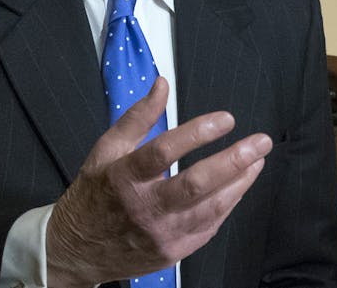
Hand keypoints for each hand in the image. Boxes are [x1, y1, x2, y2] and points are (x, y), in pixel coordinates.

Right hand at [44, 77, 272, 287]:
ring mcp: (161, 233)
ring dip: (240, 182)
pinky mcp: (173, 251)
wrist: (77, 249)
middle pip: (195, 184)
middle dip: (233, 161)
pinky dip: (228, 203)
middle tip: (259, 143)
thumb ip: (138, 117)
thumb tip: (162, 85)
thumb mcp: (106, 150)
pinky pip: (209, 226)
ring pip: (210, 207)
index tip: (225, 119)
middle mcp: (144, 208)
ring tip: (257, 160)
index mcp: (124, 177)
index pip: (163, 151)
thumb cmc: (94, 195)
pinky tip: (240, 184)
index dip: (196, 133)